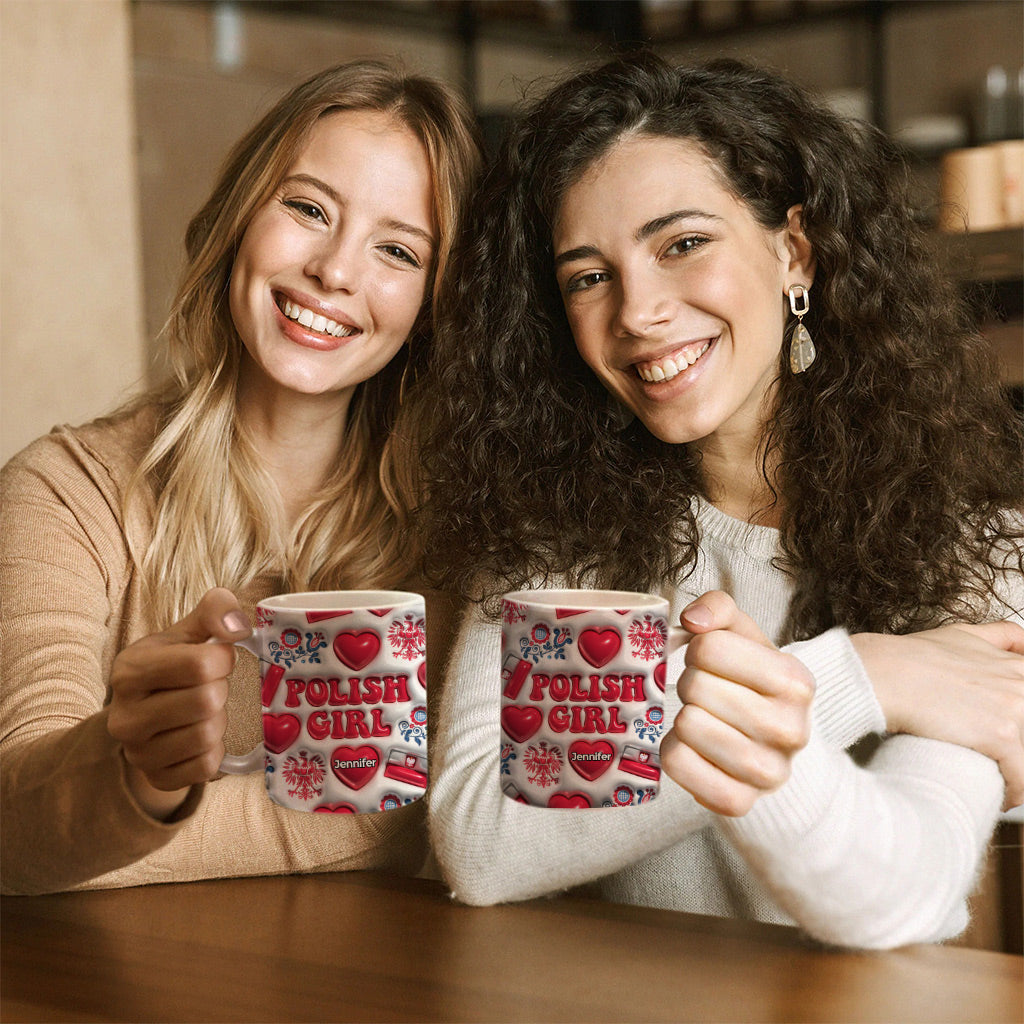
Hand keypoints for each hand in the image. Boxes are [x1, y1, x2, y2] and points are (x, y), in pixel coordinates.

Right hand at [107, 588, 249, 818]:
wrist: (146, 714)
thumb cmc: (173, 666)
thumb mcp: (188, 631)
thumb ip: (215, 610)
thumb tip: (238, 626)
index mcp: (129, 671)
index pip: (199, 664)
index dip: (223, 659)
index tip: (219, 659)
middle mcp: (125, 716)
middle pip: (206, 701)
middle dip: (220, 690)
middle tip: (210, 687)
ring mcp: (137, 753)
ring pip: (208, 735)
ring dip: (219, 720)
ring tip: (204, 711)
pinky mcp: (156, 778)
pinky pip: (206, 767)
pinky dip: (216, 750)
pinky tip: (202, 736)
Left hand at [660, 591, 814, 816]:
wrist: (772, 744)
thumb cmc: (749, 682)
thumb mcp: (743, 636)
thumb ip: (719, 608)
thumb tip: (693, 619)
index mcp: (795, 681)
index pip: (709, 647)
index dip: (698, 649)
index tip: (710, 661)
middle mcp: (791, 729)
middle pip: (694, 687)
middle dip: (689, 683)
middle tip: (704, 693)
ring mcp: (768, 773)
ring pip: (686, 726)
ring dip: (681, 717)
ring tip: (702, 718)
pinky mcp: (739, 802)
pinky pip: (676, 764)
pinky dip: (673, 751)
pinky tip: (693, 748)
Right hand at [852, 622, 1023, 809]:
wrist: (883, 673)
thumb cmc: (910, 657)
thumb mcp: (960, 634)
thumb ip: (998, 636)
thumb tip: (1021, 641)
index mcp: (1015, 665)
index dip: (1017, 721)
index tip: (1007, 735)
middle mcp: (1021, 684)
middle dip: (1017, 747)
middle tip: (999, 759)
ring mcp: (1015, 709)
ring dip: (1017, 773)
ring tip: (1000, 783)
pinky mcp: (1002, 735)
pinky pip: (1022, 779)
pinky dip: (1014, 793)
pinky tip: (1000, 796)